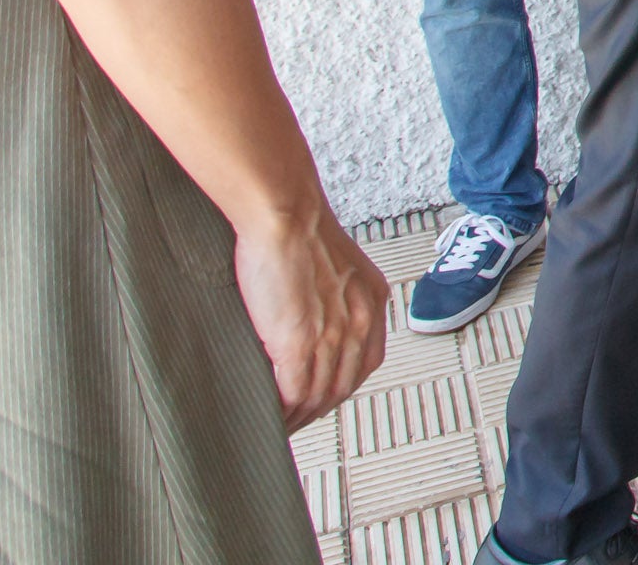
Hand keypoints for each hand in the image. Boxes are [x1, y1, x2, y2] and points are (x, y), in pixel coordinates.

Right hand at [231, 206, 385, 432]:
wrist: (284, 212)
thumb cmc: (297, 228)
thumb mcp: (334, 266)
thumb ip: (334, 296)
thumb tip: (314, 320)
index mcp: (372, 301)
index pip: (364, 362)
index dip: (339, 385)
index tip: (319, 397)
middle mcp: (360, 321)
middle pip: (342, 385)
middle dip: (317, 408)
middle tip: (293, 419)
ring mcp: (331, 335)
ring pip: (317, 396)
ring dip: (297, 417)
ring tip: (276, 424)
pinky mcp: (298, 342)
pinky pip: (292, 393)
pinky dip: (280, 411)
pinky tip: (266, 415)